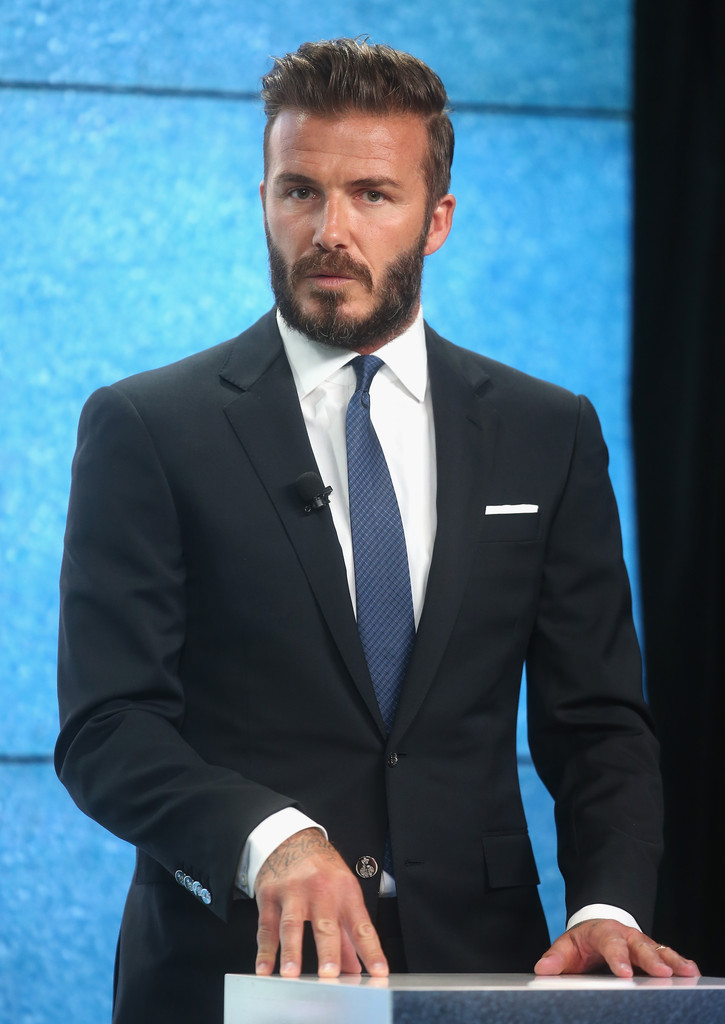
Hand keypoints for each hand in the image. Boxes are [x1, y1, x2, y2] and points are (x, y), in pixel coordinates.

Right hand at [254, 827, 388, 978]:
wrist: (292, 839)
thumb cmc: (322, 868)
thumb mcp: (343, 892)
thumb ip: (348, 934)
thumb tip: (356, 968)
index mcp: (345, 892)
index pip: (362, 926)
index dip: (371, 951)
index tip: (378, 973)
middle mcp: (321, 890)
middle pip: (325, 925)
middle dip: (328, 951)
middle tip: (330, 974)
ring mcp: (293, 892)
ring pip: (292, 924)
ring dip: (292, 951)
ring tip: (291, 974)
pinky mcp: (270, 895)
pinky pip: (266, 926)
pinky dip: (265, 950)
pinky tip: (264, 969)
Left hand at [534, 918, 699, 977]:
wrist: (597, 929)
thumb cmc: (583, 942)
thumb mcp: (566, 946)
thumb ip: (556, 958)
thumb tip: (543, 970)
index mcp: (603, 932)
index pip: (610, 942)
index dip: (617, 957)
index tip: (623, 972)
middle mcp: (626, 935)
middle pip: (640, 944)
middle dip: (650, 958)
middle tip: (662, 973)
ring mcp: (641, 944)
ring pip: (659, 949)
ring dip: (672, 961)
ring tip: (686, 973)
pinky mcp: (652, 954)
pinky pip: (668, 957)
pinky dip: (680, 964)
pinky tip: (691, 973)